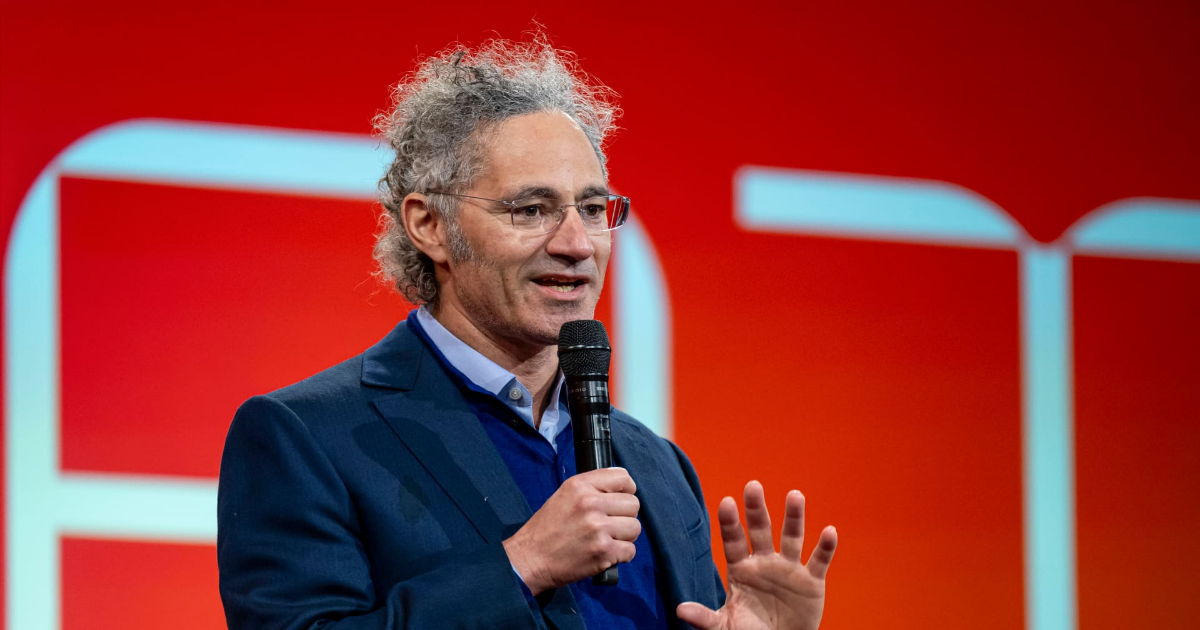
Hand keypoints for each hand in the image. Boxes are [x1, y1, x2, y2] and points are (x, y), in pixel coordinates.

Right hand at [502, 468, 640, 594]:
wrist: (531, 558)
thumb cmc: (547, 528)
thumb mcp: (565, 494)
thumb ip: (592, 488)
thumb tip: (622, 488)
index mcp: (580, 485)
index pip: (623, 478)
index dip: (626, 490)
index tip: (620, 499)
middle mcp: (590, 503)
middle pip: (633, 504)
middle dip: (625, 515)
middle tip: (610, 524)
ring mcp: (598, 528)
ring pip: (635, 528)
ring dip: (625, 536)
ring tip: (607, 539)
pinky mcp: (603, 551)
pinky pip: (630, 551)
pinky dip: (621, 555)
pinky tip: (605, 553)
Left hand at [677, 481, 836, 629]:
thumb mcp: (725, 626)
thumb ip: (705, 617)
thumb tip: (680, 610)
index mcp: (741, 569)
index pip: (733, 541)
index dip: (730, 523)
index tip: (726, 502)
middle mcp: (765, 562)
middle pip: (761, 530)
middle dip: (756, 509)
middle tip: (753, 485)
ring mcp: (789, 569)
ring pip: (792, 537)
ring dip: (794, 517)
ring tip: (795, 496)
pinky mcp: (811, 581)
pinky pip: (819, 561)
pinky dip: (826, 547)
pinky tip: (829, 531)